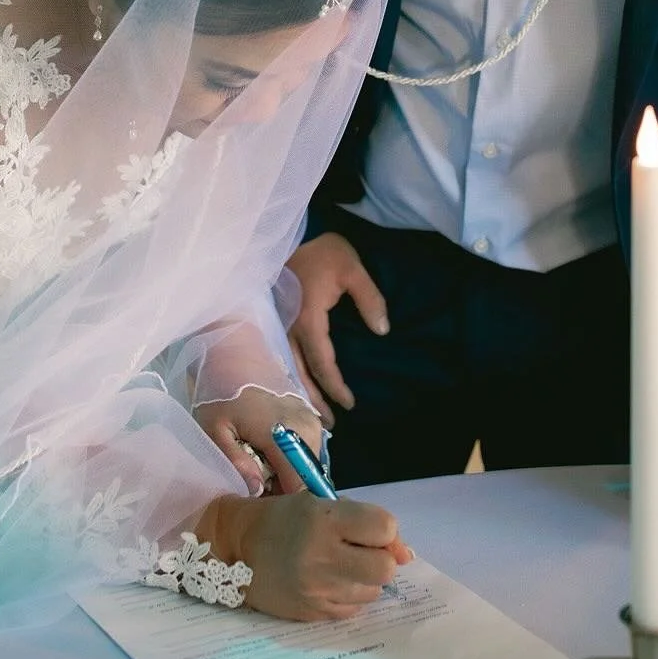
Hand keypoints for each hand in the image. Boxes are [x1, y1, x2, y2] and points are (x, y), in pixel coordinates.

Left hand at [194, 388, 325, 496]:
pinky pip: (307, 454)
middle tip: (254, 483)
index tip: (260, 506)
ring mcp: (313, 422)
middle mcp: (307, 428)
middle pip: (305, 480)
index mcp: (283, 432)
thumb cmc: (219, 392)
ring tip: (258, 468)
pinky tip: (268, 455)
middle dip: (282, 490)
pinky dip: (290, 461)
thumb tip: (257, 490)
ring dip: (286, 475)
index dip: (280, 503)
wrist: (235, 356)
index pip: (299, 485)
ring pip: (307, 468)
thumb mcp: (215, 429)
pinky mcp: (313, 419)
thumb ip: (235, 461)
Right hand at [202, 492, 412, 621]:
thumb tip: (407, 555)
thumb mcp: (319, 504)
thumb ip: (364, 521)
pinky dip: (350, 595)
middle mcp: (322, 557)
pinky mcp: (313, 614)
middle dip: (380, 559)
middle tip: (360, 552)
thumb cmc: (284, 520)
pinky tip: (329, 582)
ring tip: (340, 566)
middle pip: (385, 568)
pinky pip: (354, 609)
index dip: (384, 530)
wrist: (236, 552)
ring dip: (365, 579)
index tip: (369, 530)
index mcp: (324, 520)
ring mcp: (318, 590)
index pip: (385, 528)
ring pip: (373, 591)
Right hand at [287, 233, 388, 427]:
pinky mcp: (275, 321)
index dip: (336, 387)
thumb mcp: (352, 269)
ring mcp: (278, 325)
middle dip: (313, 401)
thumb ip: (369, 299)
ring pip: (287, 368)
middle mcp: (288, 328)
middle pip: (300, 374)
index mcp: (308, 319)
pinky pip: (282, 355)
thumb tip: (382, 330)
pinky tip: (299, 384)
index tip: (350, 404)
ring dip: (301, 391)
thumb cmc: (322, 252)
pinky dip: (291, 375)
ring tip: (314, 413)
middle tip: (328, 425)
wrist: (289, 233)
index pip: (323, 364)